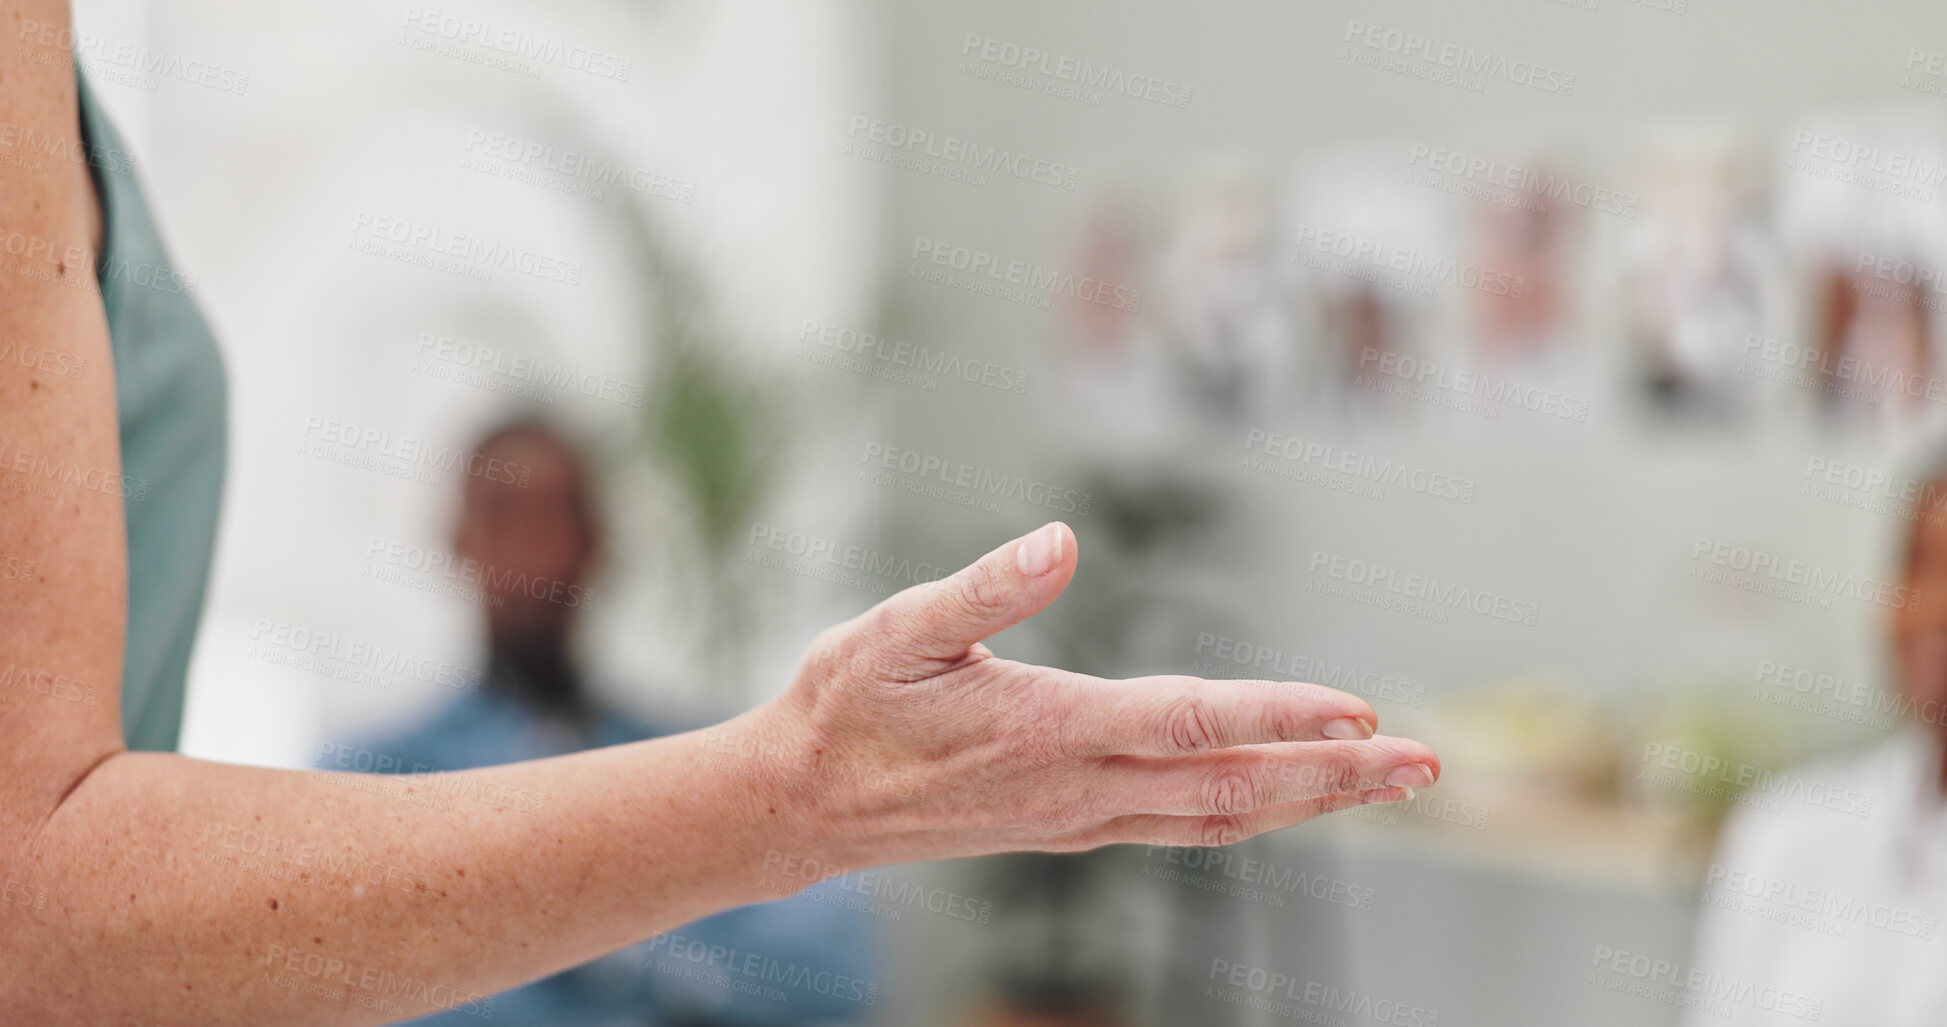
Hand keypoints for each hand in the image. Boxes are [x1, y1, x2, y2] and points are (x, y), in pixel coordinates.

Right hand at [739, 522, 1439, 874]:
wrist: (800, 807)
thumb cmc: (844, 708)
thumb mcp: (895, 630)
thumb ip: (983, 587)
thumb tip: (1060, 540)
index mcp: (1049, 730)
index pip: (1188, 721)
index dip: (1277, 715)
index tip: (1357, 711)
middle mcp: (1079, 787)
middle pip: (1233, 787)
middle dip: (1335, 779)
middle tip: (1425, 764)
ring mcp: (1080, 818)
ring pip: (1219, 817)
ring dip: (1309, 800)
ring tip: (1384, 784)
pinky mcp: (1070, 827)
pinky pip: (1184, 824)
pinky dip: (1252, 809)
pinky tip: (1282, 796)